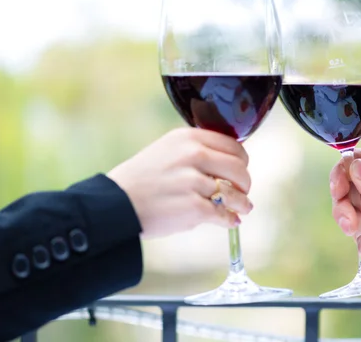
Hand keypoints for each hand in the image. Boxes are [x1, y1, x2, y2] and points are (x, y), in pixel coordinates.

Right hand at [108, 128, 251, 238]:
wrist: (115, 205)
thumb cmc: (141, 180)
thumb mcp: (167, 150)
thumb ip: (197, 151)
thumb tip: (230, 163)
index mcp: (188, 138)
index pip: (233, 145)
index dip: (241, 160)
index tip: (240, 169)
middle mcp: (193, 155)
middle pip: (239, 168)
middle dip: (244, 182)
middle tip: (242, 191)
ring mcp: (194, 182)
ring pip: (235, 193)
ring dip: (242, 203)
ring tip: (243, 208)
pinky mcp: (194, 208)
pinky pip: (224, 214)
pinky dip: (229, 220)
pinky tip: (230, 221)